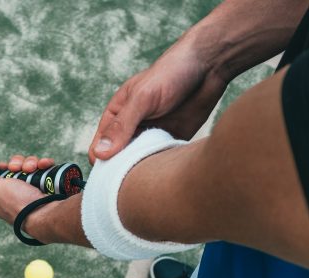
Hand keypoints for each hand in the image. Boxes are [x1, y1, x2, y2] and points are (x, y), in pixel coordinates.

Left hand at [0, 152, 54, 225]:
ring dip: (32, 163)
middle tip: (20, 169)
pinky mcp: (49, 184)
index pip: (2, 176)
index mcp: (4, 196)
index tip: (7, 167)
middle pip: (17, 168)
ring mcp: (35, 189)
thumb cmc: (19, 205)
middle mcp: (19, 193)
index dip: (5, 168)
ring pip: (31, 166)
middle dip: (19, 164)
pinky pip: (45, 168)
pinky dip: (44, 164)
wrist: (46, 213)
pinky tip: (44, 166)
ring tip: (33, 169)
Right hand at [88, 33, 228, 163]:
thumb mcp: (142, 98)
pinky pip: (161, 161)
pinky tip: (166, 169)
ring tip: (151, 174)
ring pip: (140, 163)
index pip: (99, 147)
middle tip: (134, 179)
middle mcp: (132, 128)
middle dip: (123, 172)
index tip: (112, 175)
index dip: (102, 163)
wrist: (208, 66)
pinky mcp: (171, 141)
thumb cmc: (171, 73)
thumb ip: (122, 126)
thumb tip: (100, 153)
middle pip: (119, 160)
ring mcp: (152, 135)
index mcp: (117, 115)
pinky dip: (161, 167)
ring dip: (143, 171)